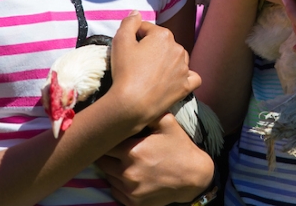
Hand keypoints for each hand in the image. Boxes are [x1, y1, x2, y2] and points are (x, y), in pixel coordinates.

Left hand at [95, 113, 213, 205]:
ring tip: (121, 161)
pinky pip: (115, 192)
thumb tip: (132, 101)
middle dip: (105, 154)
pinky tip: (128, 176)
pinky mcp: (133, 203)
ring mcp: (130, 191)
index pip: (104, 144)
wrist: (194, 177)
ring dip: (111, 169)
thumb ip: (148, 111)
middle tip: (113, 148)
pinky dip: (118, 184)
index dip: (106, 139)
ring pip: (107, 177)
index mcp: (132, 151)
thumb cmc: (179, 147)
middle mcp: (128, 173)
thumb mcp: (167, 123)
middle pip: (102, 162)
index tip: (108, 135)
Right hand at [107, 12, 199, 128]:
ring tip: (153, 72)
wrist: (132, 104)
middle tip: (136, 62)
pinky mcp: (186, 86)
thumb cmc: (125, 71)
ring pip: (178, 58)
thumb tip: (136, 13)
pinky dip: (185, 77)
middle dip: (151, 48)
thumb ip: (129, 22)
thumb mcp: (120, 41)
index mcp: (163, 35)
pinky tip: (176, 79)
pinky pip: (192, 77)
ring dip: (168, 60)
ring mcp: (184, 68)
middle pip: (163, 43)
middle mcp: (178, 49)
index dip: (134, 37)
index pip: (147, 29)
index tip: (127, 48)